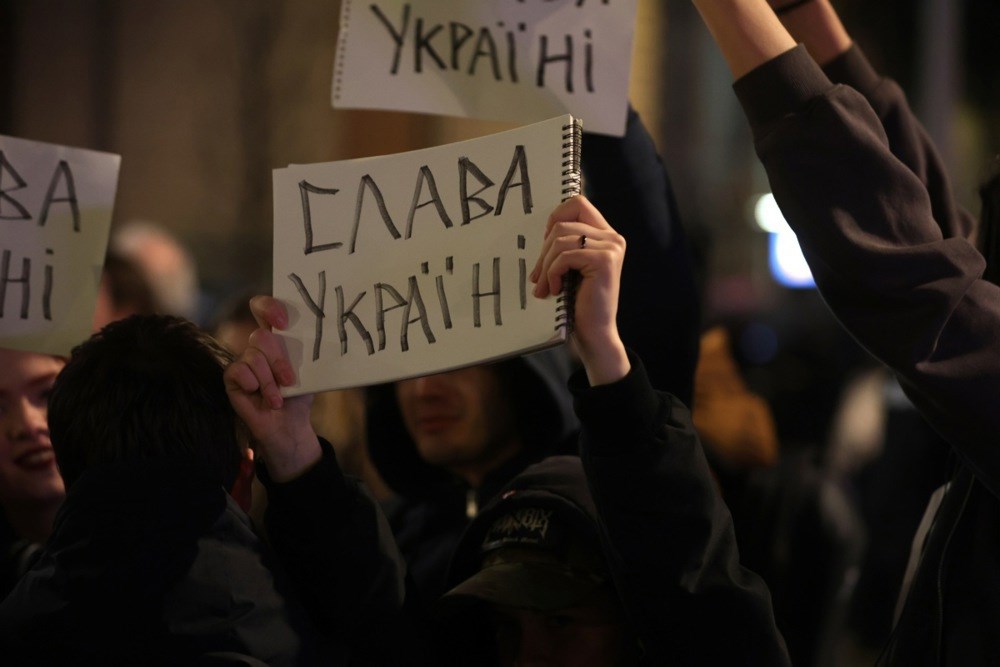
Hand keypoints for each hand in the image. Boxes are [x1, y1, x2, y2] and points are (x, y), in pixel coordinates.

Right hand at [224, 295, 320, 481]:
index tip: (282, 321)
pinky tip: (260, 397)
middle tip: (289, 380)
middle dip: (278, 360)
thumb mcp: (308, 372)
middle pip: (260, 336)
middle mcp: (259, 347)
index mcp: (278, 338)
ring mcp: (244, 361)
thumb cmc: (299, 396)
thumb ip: (305, 352)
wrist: (289, 424)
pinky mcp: (233, 377)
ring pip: (253, 356)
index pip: (265, 309)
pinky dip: (255, 385)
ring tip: (278, 398)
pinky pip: (240, 371)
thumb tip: (318, 336)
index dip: (269, 307)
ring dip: (269, 381)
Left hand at [530, 195, 629, 384]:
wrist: (595, 333)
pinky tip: (555, 290)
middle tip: (537, 277)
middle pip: (563, 223)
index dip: (556, 218)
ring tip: (543, 287)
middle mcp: (612, 237)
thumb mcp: (570, 268)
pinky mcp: (604, 260)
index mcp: (605, 235)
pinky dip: (553, 273)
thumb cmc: (578, 303)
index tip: (546, 244)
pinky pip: (565, 256)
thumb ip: (565, 245)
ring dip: (545, 266)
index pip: (577, 203)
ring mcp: (611, 248)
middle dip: (543, 251)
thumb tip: (541, 230)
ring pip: (561, 240)